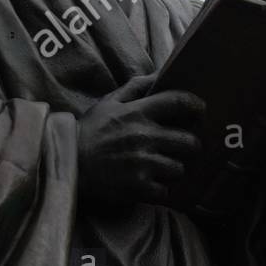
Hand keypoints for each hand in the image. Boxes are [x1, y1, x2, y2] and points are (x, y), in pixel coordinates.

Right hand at [77, 73, 204, 207]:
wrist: (65, 164)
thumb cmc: (88, 132)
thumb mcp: (108, 103)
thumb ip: (135, 87)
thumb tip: (158, 74)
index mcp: (137, 113)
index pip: (178, 101)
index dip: (195, 105)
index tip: (200, 111)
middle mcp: (143, 136)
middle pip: (189, 141)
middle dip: (190, 145)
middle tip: (182, 148)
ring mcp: (142, 163)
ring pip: (179, 168)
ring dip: (173, 169)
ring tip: (161, 168)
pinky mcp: (137, 186)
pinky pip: (164, 191)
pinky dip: (159, 190)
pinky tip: (149, 185)